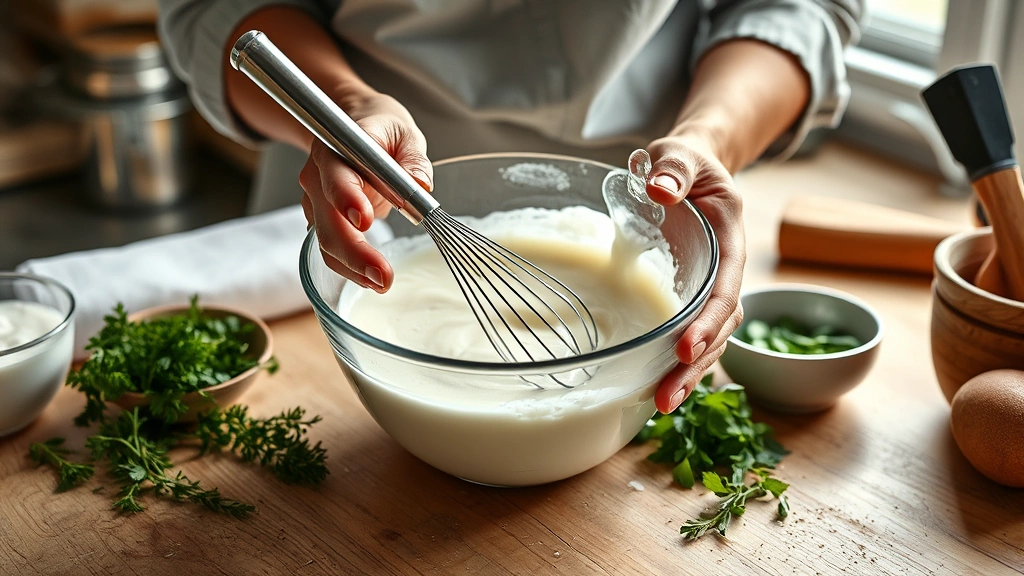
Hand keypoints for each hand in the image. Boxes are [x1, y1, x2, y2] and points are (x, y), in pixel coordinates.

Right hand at [298, 91, 431, 291]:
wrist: (354, 126)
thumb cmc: (379, 128)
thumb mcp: (404, 132)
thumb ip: (412, 158)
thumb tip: (421, 186)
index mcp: (339, 147)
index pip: (336, 173)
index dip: (347, 197)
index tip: (364, 220)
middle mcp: (319, 175)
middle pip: (327, 219)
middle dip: (354, 252)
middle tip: (383, 276)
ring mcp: (316, 200)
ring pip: (326, 240)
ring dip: (353, 267)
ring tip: (383, 283)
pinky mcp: (322, 220)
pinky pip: (332, 248)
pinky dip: (351, 267)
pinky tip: (372, 278)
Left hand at [644, 135, 745, 412]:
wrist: (688, 169)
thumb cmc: (686, 162)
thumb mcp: (681, 155)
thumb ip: (674, 169)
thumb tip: (658, 189)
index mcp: (729, 243)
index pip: (725, 289)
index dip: (708, 321)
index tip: (685, 346)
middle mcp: (723, 274)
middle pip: (719, 328)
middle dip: (695, 365)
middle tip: (666, 396)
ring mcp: (706, 290)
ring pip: (706, 341)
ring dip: (686, 375)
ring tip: (660, 404)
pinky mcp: (688, 301)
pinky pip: (686, 337)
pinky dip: (674, 365)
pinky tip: (653, 390)